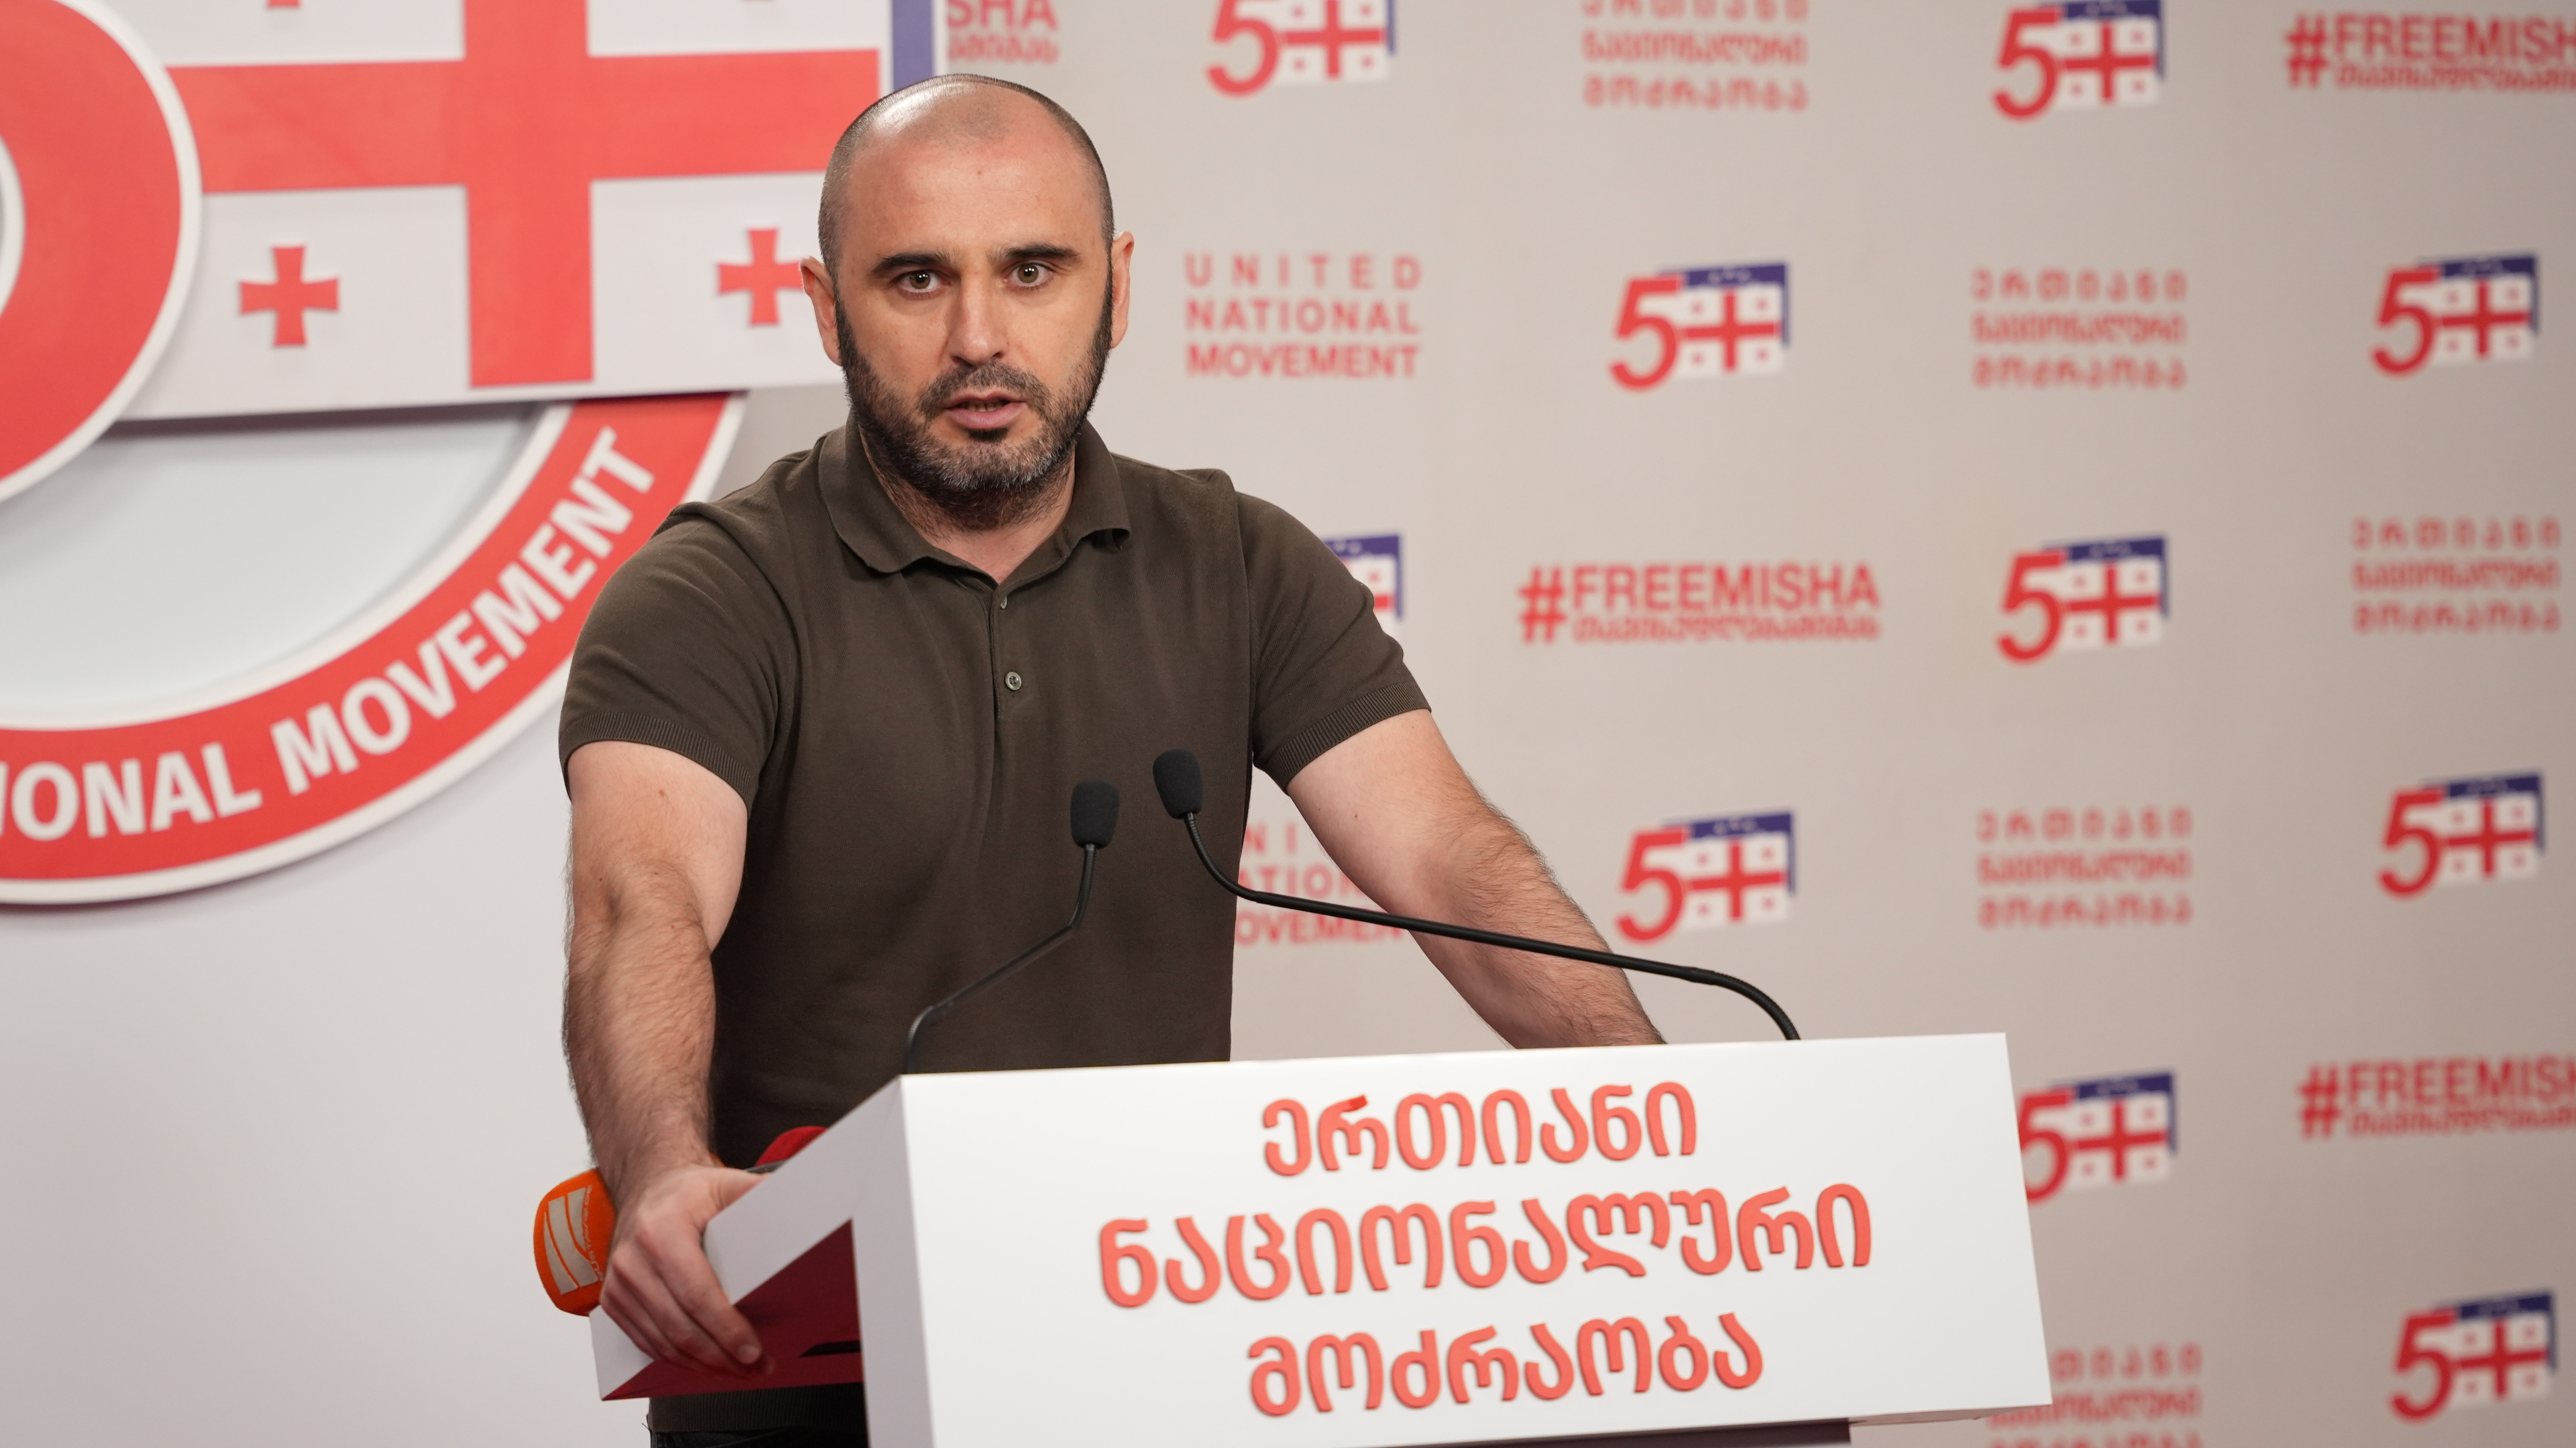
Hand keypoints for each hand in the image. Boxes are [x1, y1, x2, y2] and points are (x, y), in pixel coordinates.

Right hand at [599, 1162, 771, 1377]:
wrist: (645, 1189)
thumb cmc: (687, 1193)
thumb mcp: (724, 1184)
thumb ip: (757, 1194)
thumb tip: (796, 1204)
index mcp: (660, 1232)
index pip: (696, 1293)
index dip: (726, 1328)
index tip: (753, 1350)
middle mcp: (633, 1261)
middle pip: (680, 1327)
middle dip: (722, 1356)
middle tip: (756, 1368)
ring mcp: (619, 1285)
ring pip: (663, 1343)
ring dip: (704, 1365)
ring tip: (740, 1371)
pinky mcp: (615, 1302)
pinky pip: (648, 1343)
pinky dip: (679, 1360)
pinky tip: (707, 1364)